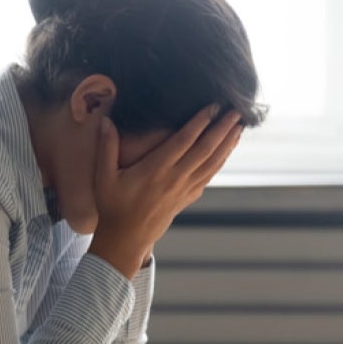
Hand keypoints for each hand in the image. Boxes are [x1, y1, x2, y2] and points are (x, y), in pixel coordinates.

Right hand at [89, 105, 243, 276]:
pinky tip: (226, 151)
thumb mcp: (103, 177)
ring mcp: (184, 189)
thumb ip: (106, 147)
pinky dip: (220, 161)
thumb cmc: (113, 206)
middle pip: (205, 149)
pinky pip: (208, 176)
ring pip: (212, 163)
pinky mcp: (187, 198)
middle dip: (222, 129)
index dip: (200, 122)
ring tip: (239, 126)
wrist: (126, 238)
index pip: (183, 140)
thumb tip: (106, 121)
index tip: (213, 106)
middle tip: (236, 110)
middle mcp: (174, 178)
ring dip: (227, 144)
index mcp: (155, 169)